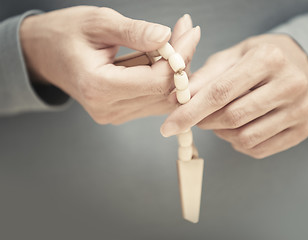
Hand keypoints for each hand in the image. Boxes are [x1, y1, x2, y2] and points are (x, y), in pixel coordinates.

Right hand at [20, 6, 199, 123]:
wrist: (43, 53)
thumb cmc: (64, 34)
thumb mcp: (98, 23)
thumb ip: (134, 32)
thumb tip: (166, 36)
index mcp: (99, 87)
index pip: (157, 81)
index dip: (180, 57)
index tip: (190, 32)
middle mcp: (108, 108)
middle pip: (164, 93)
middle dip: (182, 62)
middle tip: (186, 32)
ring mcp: (114, 114)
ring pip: (163, 99)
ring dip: (175, 71)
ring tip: (176, 40)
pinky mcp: (120, 111)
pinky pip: (153, 99)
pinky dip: (163, 78)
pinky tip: (163, 57)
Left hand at [161, 34, 307, 158]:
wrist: (300, 66)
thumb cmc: (259, 59)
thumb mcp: (231, 57)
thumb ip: (203, 78)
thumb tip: (175, 100)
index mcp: (269, 58)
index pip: (221, 92)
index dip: (190, 112)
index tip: (168, 127)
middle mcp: (290, 84)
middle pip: (232, 117)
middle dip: (204, 122)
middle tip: (194, 117)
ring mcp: (300, 110)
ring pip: (245, 137)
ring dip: (221, 133)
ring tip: (219, 119)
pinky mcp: (303, 130)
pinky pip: (258, 149)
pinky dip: (238, 142)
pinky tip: (238, 128)